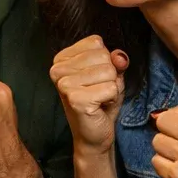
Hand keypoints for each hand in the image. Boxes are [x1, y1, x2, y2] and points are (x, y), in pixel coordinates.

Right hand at [49, 35, 128, 157]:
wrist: (93, 134)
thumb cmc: (100, 102)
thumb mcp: (110, 75)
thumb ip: (116, 60)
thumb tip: (119, 56)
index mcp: (62, 58)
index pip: (96, 42)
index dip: (105, 61)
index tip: (95, 79)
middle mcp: (57, 69)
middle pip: (103, 56)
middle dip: (110, 75)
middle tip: (98, 91)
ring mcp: (64, 84)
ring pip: (109, 71)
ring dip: (111, 88)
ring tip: (99, 98)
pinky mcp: (76, 99)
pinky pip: (111, 88)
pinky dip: (112, 98)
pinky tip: (99, 106)